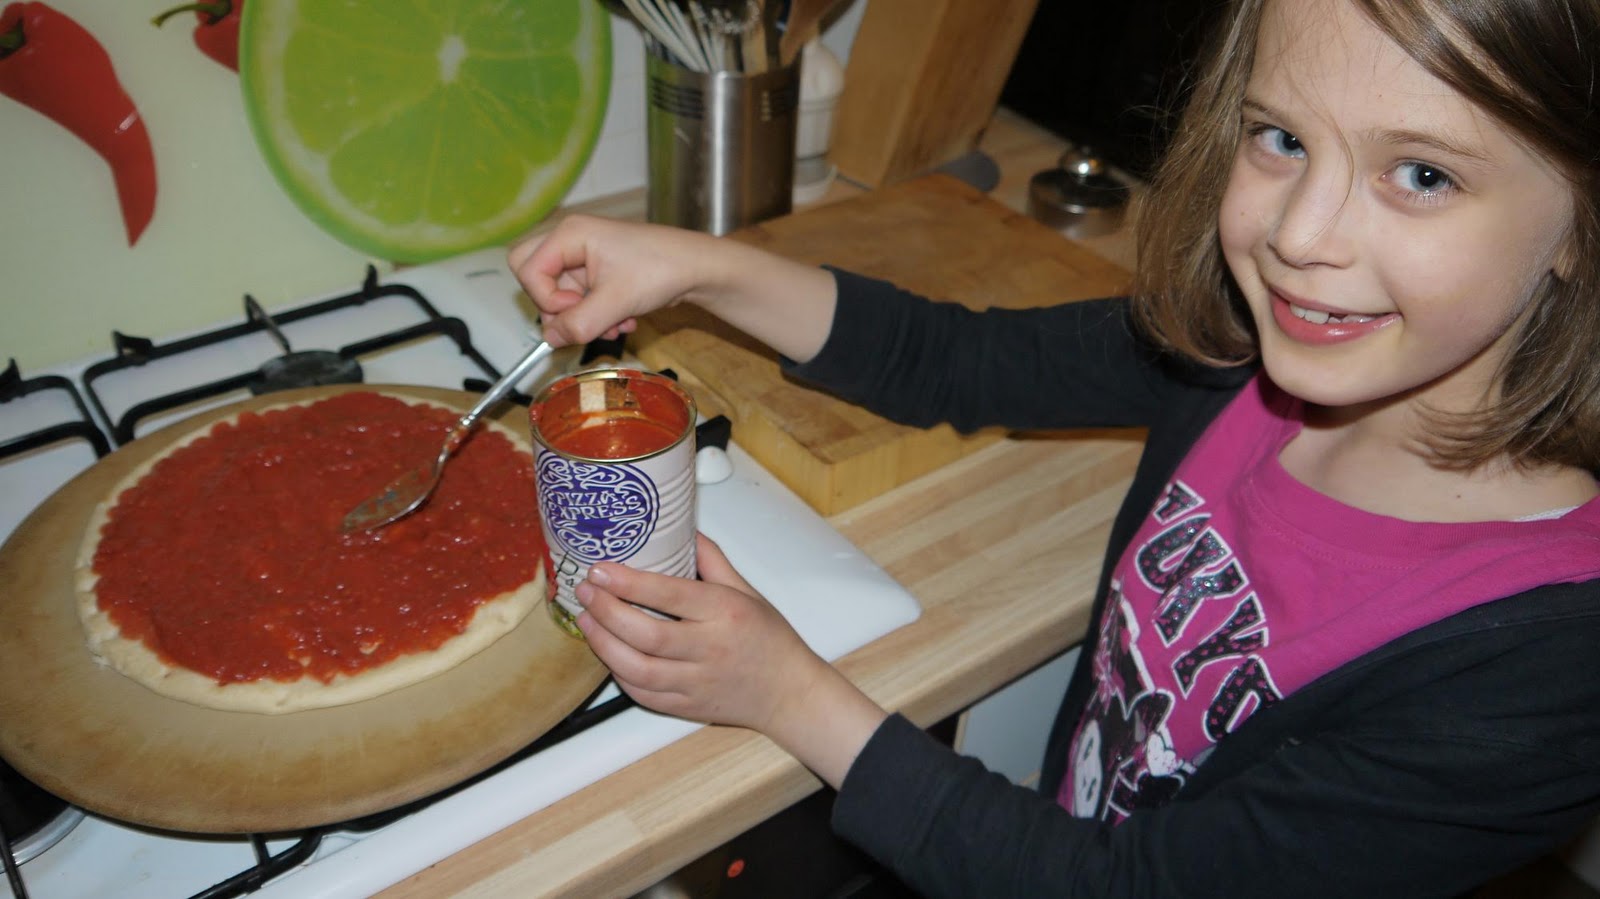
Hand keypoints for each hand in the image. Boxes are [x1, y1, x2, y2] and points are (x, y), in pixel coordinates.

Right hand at [507, 214, 838, 361]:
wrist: (697, 269)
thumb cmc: (662, 269)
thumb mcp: (616, 302)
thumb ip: (578, 323)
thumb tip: (551, 339)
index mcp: (570, 234)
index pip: (527, 270)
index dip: (545, 298)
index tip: (574, 309)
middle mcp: (572, 241)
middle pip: (535, 277)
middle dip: (558, 307)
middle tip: (583, 316)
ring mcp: (584, 258)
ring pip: (560, 296)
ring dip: (584, 317)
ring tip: (615, 322)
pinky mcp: (598, 274)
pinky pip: (580, 300)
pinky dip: (598, 316)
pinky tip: (623, 319)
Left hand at [574, 533, 887, 786]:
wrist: (789, 693)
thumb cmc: (771, 640)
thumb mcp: (747, 591)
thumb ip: (712, 561)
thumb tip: (683, 531)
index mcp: (725, 613)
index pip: (669, 595)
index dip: (628, 582)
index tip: (600, 569)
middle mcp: (710, 649)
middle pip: (647, 634)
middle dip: (607, 611)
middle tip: (586, 591)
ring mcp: (697, 683)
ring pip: (638, 670)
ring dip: (604, 645)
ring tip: (586, 621)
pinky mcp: (687, 708)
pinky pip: (643, 695)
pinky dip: (620, 675)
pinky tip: (608, 654)